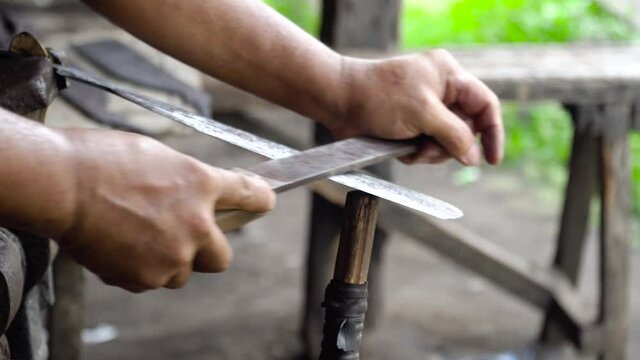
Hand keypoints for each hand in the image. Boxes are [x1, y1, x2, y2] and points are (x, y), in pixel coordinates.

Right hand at [57, 129, 274, 291]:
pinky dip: (138, 269)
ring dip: (168, 260)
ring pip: (181, 273)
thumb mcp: (158, 158)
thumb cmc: (103, 160)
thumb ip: (186, 182)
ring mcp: (172, 255)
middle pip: (222, 257)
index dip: (260, 199)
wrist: (62, 184)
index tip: (263, 201)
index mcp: (201, 185)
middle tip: (186, 238)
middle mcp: (196, 225)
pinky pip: (150, 280)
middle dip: (207, 250)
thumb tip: (195, 196)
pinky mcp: (146, 277)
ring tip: (137, 236)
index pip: (251, 195)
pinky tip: (118, 245)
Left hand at [332, 50, 502, 165]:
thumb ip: (455, 135)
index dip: (492, 132)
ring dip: (432, 153)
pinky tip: (402, 151)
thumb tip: (474, 157)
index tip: (492, 159)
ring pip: (446, 142)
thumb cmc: (379, 98)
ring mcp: (424, 109)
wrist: (339, 102)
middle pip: (465, 129)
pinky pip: (426, 147)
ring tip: (413, 151)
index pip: (484, 104)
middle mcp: (440, 90)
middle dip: (450, 146)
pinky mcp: (410, 125)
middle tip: (430, 150)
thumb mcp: (424, 114)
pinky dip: (417, 153)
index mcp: (449, 75)